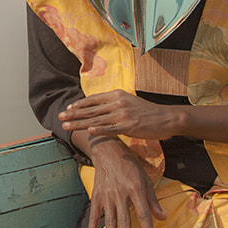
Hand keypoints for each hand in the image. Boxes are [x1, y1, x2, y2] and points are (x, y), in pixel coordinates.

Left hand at [60, 90, 181, 139]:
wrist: (167, 118)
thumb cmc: (148, 112)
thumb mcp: (130, 102)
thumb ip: (115, 103)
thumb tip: (100, 108)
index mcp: (117, 95)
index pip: (94, 99)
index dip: (80, 104)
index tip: (68, 108)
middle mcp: (118, 103)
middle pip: (91, 109)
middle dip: (74, 114)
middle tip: (60, 117)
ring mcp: (123, 115)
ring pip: (96, 120)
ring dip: (79, 123)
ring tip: (66, 126)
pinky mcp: (129, 126)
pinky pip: (110, 129)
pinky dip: (99, 130)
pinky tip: (88, 131)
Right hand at [86, 137, 165, 227]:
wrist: (108, 152)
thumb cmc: (130, 166)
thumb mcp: (145, 179)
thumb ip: (153, 200)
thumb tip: (163, 217)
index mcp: (136, 189)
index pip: (143, 213)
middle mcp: (121, 193)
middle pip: (124, 219)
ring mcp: (107, 195)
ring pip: (109, 219)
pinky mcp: (96, 195)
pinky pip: (94, 214)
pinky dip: (92, 227)